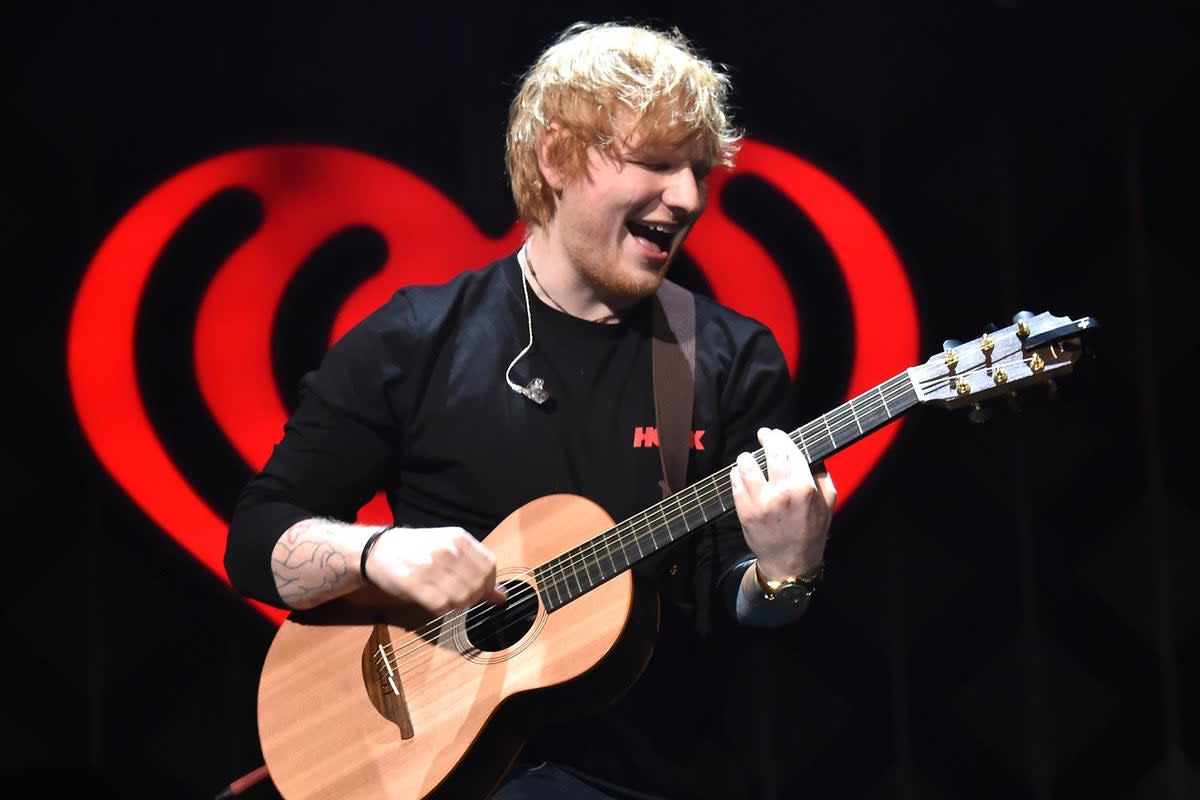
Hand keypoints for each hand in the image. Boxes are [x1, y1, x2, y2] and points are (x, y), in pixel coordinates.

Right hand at [365, 526, 507, 613]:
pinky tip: (434, 601)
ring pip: (462, 597)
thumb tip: (502, 597)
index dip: (489, 583)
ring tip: (444, 597)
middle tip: (459, 596)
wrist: (378, 549)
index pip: (489, 566)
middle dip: (473, 597)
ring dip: (457, 604)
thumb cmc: (416, 549)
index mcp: (458, 538)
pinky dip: (442, 609)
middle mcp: (447, 550)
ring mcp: (431, 567)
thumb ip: (475, 568)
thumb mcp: (448, 548)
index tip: (480, 590)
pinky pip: (442, 606)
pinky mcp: (415, 584)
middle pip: (478, 585)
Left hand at [730, 427, 836, 577]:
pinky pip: (736, 484)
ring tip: (747, 457)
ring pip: (748, 467)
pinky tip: (740, 472)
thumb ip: (823, 478)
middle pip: (770, 454)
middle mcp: (782, 492)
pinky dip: (737, 474)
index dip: (782, 439)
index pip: (791, 452)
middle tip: (764, 434)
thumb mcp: (828, 504)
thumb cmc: (811, 532)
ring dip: (747, 458)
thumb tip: (812, 457)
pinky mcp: (745, 511)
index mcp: (804, 488)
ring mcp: (761, 502)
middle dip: (766, 439)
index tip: (777, 434)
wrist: (790, 562)